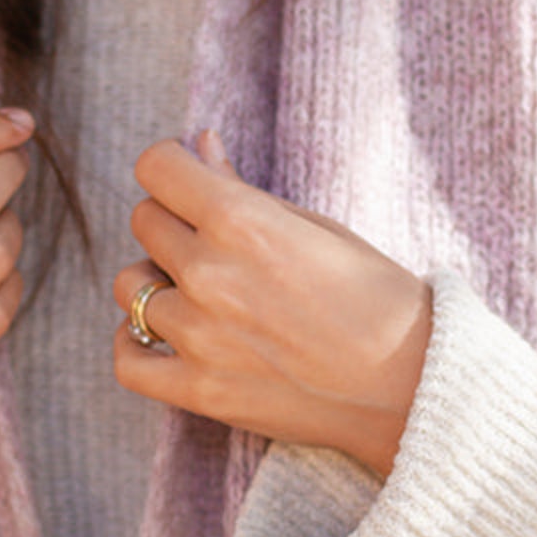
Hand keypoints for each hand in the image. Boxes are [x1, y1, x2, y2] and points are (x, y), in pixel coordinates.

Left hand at [111, 130, 431, 477]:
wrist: (410, 385)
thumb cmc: (376, 298)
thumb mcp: (315, 227)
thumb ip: (242, 190)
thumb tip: (198, 144)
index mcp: (241, 221)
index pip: (155, 168)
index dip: (172, 169)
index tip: (191, 183)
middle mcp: (211, 274)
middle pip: (144, 221)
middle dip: (173, 224)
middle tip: (214, 245)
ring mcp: (200, 337)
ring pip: (130, 286)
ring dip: (157, 282)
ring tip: (198, 294)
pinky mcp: (200, 391)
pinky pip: (127, 361)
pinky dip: (134, 343)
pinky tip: (161, 334)